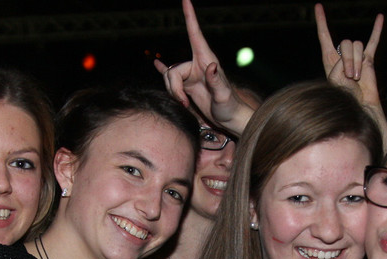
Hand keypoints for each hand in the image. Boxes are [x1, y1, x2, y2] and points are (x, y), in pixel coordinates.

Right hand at [155, 0, 254, 133]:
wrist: (229, 119)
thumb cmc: (230, 107)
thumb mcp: (224, 95)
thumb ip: (217, 81)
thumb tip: (211, 65)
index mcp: (206, 60)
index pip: (195, 34)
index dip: (190, 17)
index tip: (186, 0)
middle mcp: (197, 64)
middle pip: (173, 70)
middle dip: (174, 88)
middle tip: (184, 103)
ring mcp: (191, 75)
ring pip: (169, 79)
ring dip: (173, 93)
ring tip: (185, 105)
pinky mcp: (187, 85)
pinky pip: (170, 76)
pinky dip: (162, 71)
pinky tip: (156, 65)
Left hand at [315, 4, 381, 96]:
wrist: (359, 105)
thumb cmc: (345, 96)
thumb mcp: (335, 81)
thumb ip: (338, 66)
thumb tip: (350, 56)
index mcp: (330, 58)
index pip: (324, 35)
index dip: (321, 21)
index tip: (318, 6)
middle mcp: (342, 54)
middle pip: (346, 43)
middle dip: (349, 59)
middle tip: (350, 77)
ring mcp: (356, 55)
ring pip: (358, 46)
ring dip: (358, 62)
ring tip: (357, 77)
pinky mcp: (369, 58)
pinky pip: (374, 41)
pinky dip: (377, 29)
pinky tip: (380, 17)